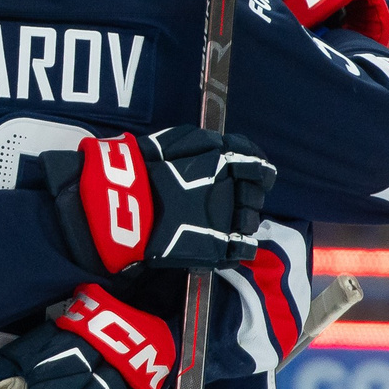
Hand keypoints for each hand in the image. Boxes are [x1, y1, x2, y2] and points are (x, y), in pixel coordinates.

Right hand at [43, 126, 275, 274]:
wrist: (128, 200)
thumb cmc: (151, 163)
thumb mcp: (182, 138)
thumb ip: (210, 143)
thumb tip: (228, 146)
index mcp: (229, 164)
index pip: (260, 168)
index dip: (259, 173)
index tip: (249, 176)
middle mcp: (234, 191)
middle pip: (255, 197)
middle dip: (247, 197)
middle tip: (227, 199)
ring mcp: (227, 221)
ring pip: (250, 222)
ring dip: (243, 220)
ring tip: (225, 221)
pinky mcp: (218, 247)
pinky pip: (242, 249)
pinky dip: (240, 247)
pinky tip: (230, 244)